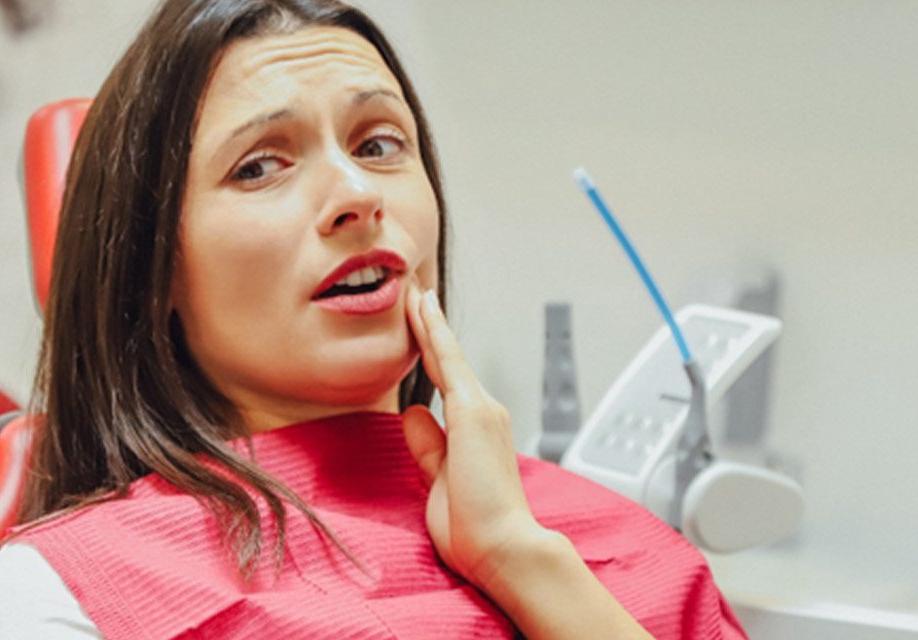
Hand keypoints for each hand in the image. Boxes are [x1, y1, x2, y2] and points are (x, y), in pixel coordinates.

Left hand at [401, 282, 551, 586]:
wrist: (504, 548)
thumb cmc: (476, 527)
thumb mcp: (440, 479)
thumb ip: (428, 446)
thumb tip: (414, 413)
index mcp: (476, 430)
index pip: (446, 380)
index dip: (430, 349)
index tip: (417, 323)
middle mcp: (484, 412)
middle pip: (447, 359)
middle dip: (429, 324)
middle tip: (414, 291)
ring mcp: (482, 410)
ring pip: (447, 354)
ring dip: (429, 321)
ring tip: (413, 289)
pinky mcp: (473, 412)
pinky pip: (448, 363)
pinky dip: (435, 333)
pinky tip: (423, 309)